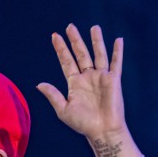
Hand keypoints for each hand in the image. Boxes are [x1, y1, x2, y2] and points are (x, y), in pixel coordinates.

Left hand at [37, 24, 126, 139]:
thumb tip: (39, 84)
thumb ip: (53, 95)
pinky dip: (118, 52)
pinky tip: (118, 40)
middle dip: (75, 41)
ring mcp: (100, 77)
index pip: (66, 62)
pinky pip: (116, 63)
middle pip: (80, 54)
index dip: (61, 49)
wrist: (101, 130)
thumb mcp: (63, 110)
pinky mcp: (113, 80)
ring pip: (98, 54)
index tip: (55, 36)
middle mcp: (87, 78)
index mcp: (74, 83)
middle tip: (70, 26)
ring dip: (96, 41)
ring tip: (94, 27)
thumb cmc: (82, 123)